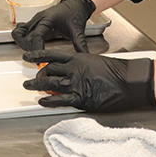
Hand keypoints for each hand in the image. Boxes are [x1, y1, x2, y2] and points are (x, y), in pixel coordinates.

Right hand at [11, 0, 95, 51]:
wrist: (74, 5)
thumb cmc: (75, 14)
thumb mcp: (78, 31)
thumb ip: (81, 45)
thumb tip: (84, 57)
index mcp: (48, 19)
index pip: (37, 36)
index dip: (37, 49)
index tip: (40, 60)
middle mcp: (38, 19)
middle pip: (25, 37)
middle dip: (30, 50)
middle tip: (39, 58)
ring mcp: (34, 21)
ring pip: (19, 34)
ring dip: (22, 45)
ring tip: (33, 52)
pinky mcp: (33, 23)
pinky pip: (20, 30)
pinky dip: (20, 39)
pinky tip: (28, 45)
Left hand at [22, 50, 155, 111]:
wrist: (128, 81)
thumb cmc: (116, 70)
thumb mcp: (94, 60)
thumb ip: (80, 64)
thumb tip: (71, 71)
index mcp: (77, 58)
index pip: (52, 55)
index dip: (37, 55)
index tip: (27, 56)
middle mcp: (73, 69)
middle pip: (48, 70)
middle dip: (39, 75)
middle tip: (33, 79)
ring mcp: (75, 84)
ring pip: (49, 84)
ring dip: (38, 86)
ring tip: (30, 87)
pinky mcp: (80, 98)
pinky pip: (58, 101)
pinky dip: (48, 101)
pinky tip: (42, 101)